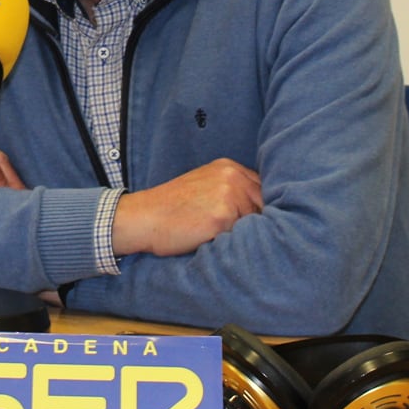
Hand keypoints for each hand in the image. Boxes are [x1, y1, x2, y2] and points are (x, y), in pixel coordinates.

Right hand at [112, 159, 262, 257]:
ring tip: (215, 235)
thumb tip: (265, 212)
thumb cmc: (171, 208)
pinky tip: (210, 239)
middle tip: (234, 234)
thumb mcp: (204, 187)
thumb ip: (233, 191)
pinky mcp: (222, 216)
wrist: (143, 217)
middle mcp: (231, 176)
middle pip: (265, 206)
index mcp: (228, 167)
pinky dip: (230, 242)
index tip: (253, 222)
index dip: (260, 209)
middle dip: (255, 222)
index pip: (263, 189)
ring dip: (242, 234)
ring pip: (255, 223)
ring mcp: (228, 194)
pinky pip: (241, 236)